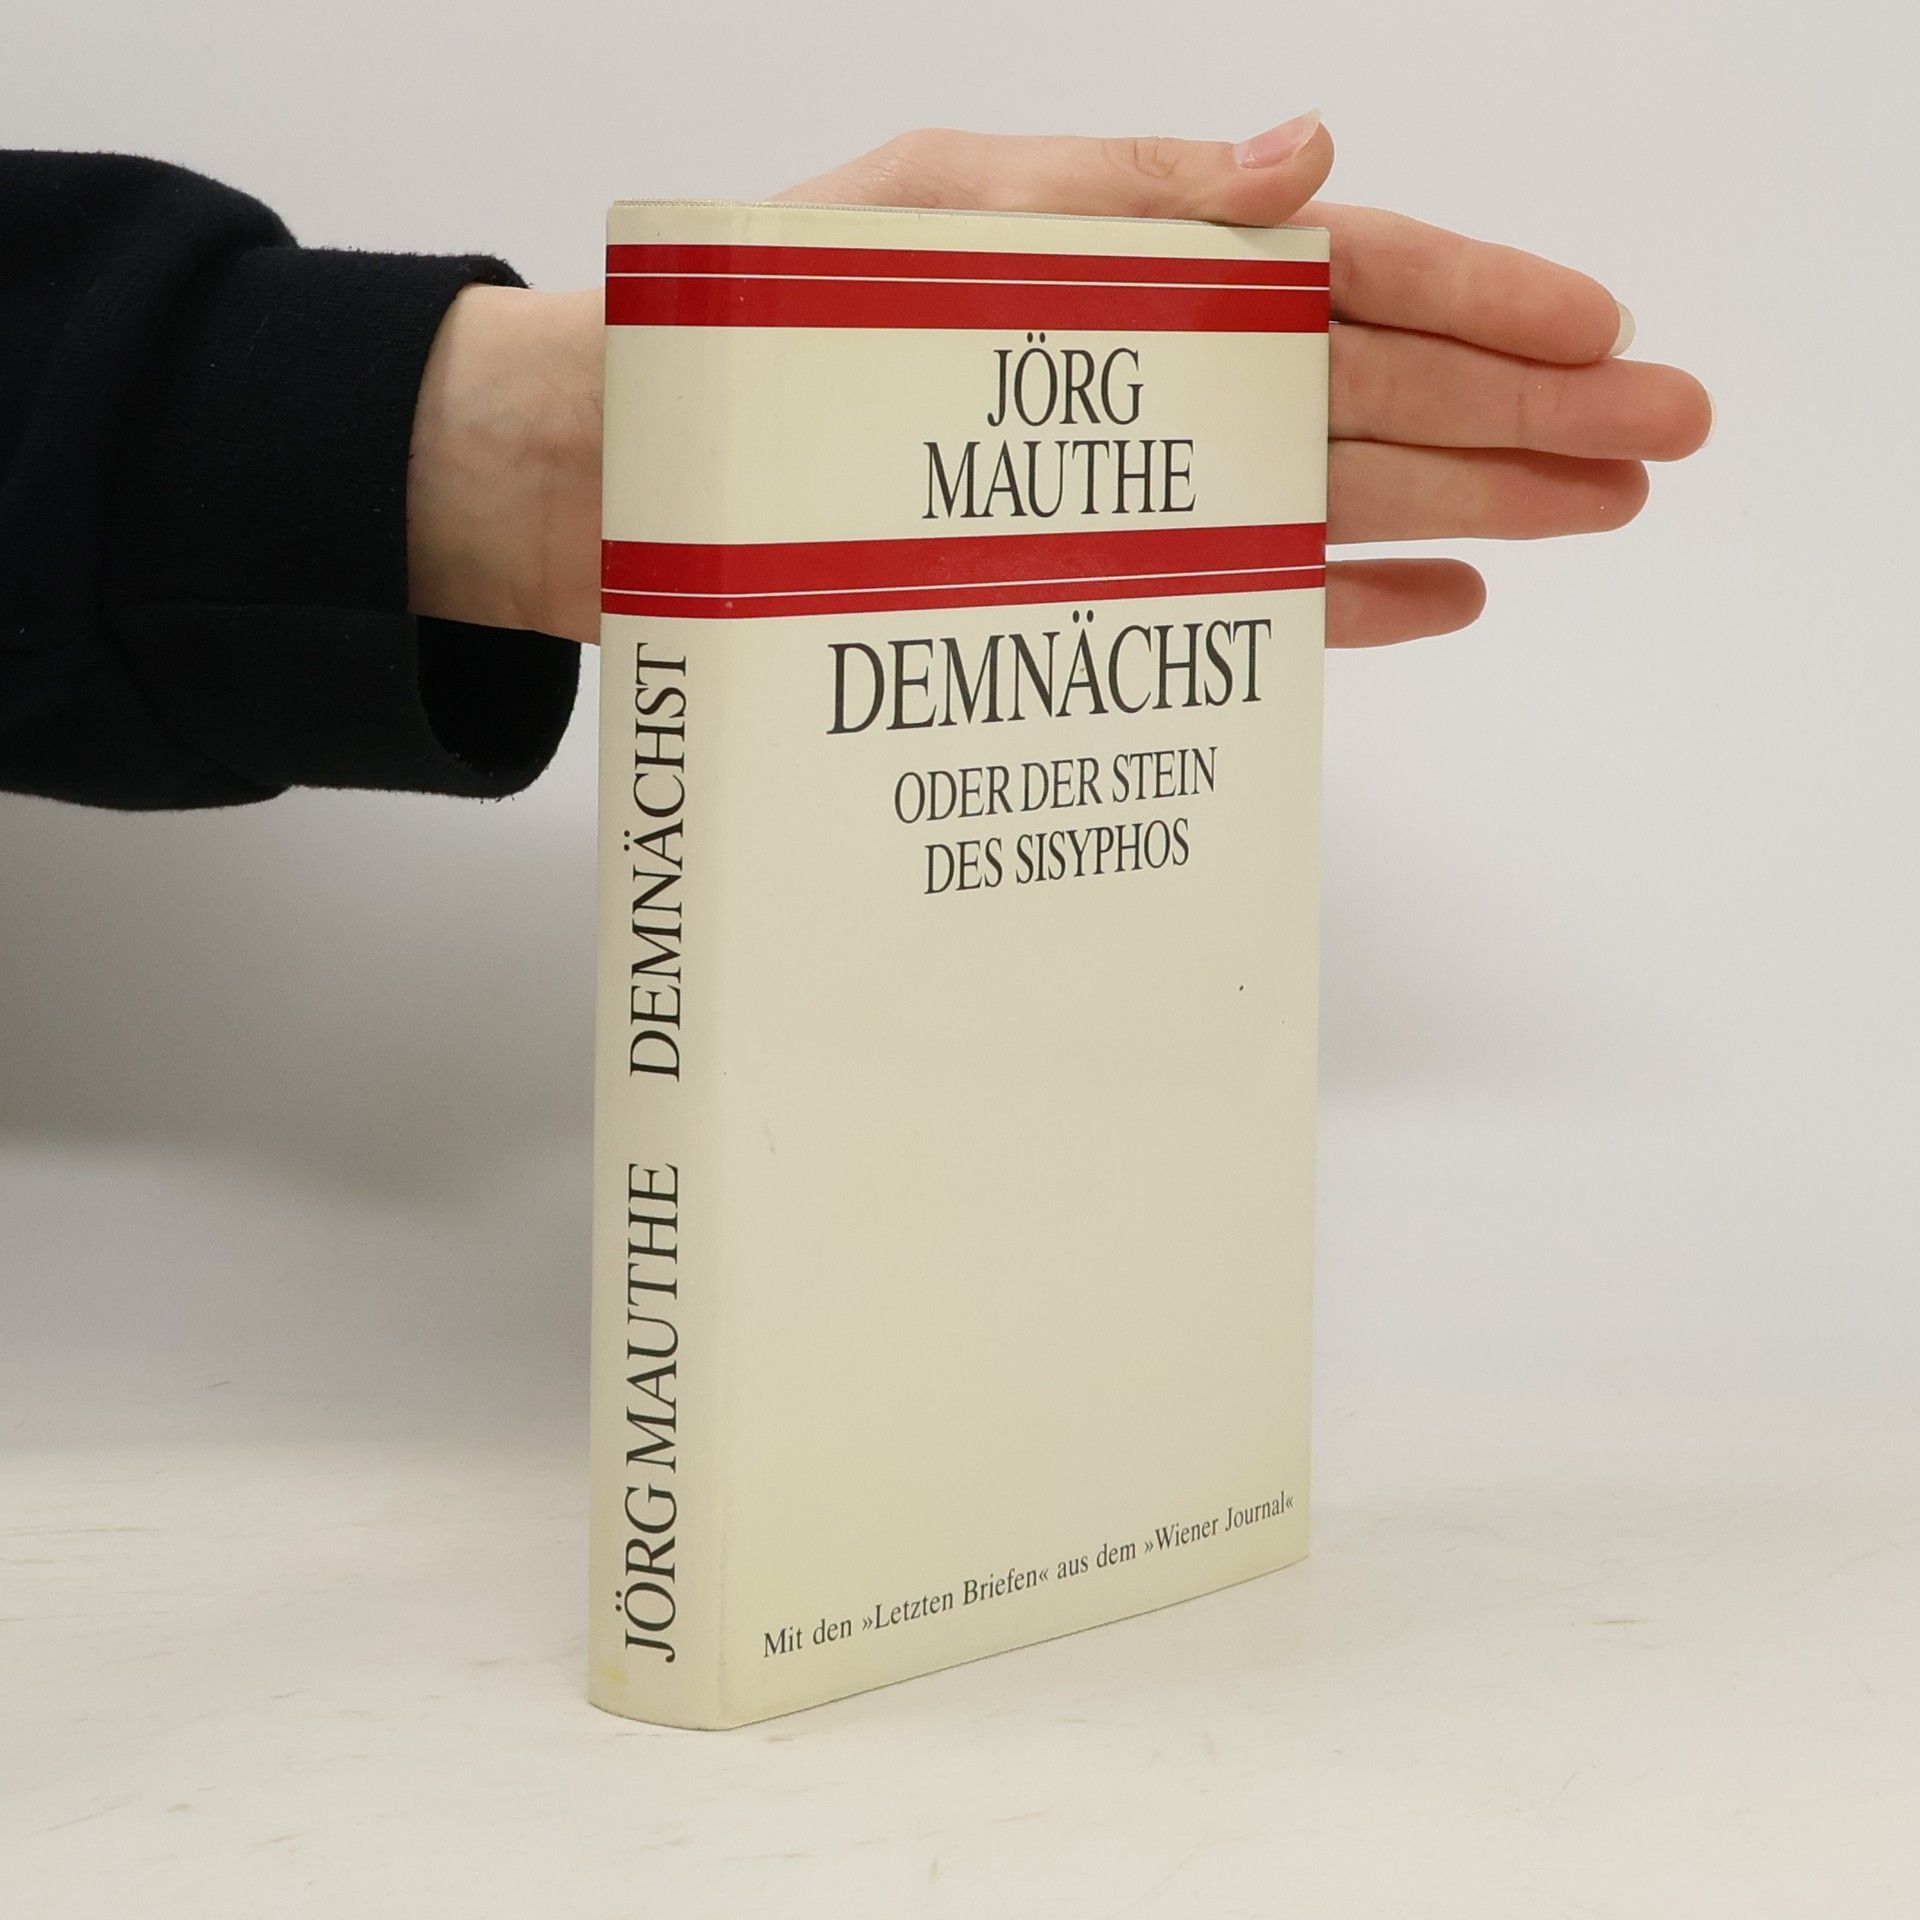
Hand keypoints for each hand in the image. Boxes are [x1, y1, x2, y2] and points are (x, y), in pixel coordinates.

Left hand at [408, 116, 1709, 649]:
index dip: (1490, 303)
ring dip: (1480, 504)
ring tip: (1605, 512)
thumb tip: (1305, 159)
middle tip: (1674, 434)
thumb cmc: (763, 331)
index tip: (1611, 335)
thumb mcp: (927, 216)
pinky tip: (1446, 598)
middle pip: (1385, 391)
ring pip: (1344, 493)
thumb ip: (1119, 193)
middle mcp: (1155, 386)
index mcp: (1136, 271)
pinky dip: (1345, 600)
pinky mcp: (1093, 591)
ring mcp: (1135, 494)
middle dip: (1534, 411)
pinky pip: (1246, 595)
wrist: (636, 484)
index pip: (1355, 279)